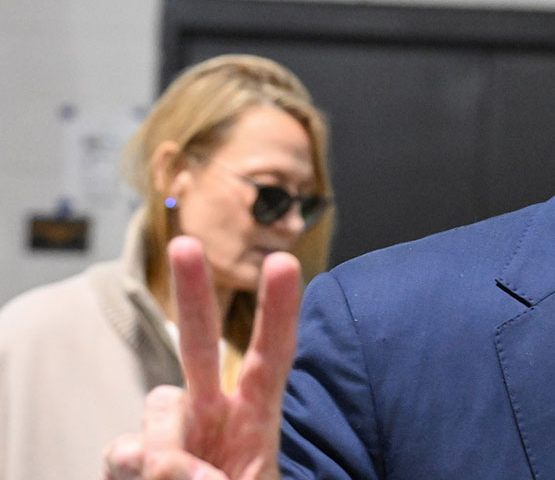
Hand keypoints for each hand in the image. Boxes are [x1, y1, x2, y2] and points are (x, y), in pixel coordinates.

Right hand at [103, 236, 300, 479]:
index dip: (278, 312)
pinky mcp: (129, 461)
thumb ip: (225, 477)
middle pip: (196, 343)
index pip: (270, 356)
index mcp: (255, 419)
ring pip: (158, 405)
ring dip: (172, 444)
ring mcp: (167, 435)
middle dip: (192, 294)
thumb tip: (175, 467)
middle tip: (185, 245)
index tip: (283, 261)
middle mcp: (210, 415)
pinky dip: (140, 468)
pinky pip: (125, 448)